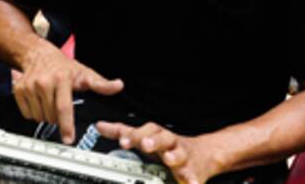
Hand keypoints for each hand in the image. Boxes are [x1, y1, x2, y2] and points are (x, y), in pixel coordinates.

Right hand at [14, 42, 123, 143]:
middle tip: (61, 105)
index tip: (68, 139)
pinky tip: (39, 100)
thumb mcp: (84, 73)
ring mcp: (29, 87)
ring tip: (50, 101)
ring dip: (46, 116)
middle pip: (52, 116)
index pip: (64, 108)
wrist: (38, 54)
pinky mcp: (19, 91)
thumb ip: (101, 84)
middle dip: (58, 118)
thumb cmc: (62, 66)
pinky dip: (34, 113)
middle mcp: (44, 82)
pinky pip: (28, 114)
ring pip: (39, 117)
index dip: (66, 126)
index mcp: (62, 79)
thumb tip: (118, 86)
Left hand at [96, 121, 219, 183]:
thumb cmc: (170, 146)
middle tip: (146, 144)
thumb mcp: (146, 137)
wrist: (203, 154)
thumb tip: (100, 126)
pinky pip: (194, 177)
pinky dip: (193, 181)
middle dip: (154, 141)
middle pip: (163, 138)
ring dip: (174, 156)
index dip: (134, 135)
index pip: (145, 131)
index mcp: (158, 137)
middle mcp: (171, 145)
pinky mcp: (194, 173)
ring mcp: (183, 158)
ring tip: (169, 159)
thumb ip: (124, 133)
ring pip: (179, 154)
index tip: (123, 141)